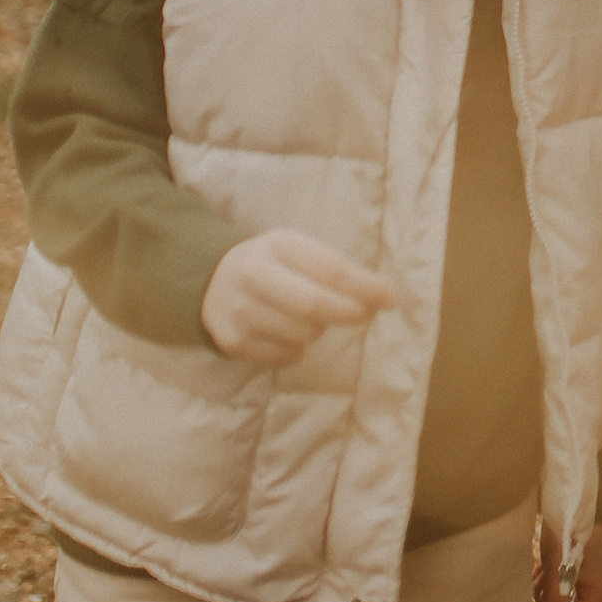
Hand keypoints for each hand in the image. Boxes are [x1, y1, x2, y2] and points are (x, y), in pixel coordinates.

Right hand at [200, 231, 394, 368]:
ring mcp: (240, 311)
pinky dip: (298, 349)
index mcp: (278, 246)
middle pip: (316, 306)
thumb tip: (383, 297)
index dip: (367, 288)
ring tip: (312, 318)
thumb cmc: (273, 263)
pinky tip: (289, 333)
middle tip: (365, 314)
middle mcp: (255, 276)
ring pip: (303, 334)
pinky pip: (286, 356)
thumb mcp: (298, 249)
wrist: (211, 280)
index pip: (332, 270)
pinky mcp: (233, 342)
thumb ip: (336, 268)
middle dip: (350, 313)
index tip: (390, 299)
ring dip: (320, 330)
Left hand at [537, 520, 601, 601]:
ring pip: (557, 599)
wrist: (576, 498)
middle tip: (543, 578)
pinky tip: (544, 563)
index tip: (545, 598)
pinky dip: (547, 578)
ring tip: (542, 567)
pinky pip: (558, 585)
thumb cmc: (570, 535)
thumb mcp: (558, 572)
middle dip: (547, 601)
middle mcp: (596, 590)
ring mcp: (587, 578)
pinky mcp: (577, 567)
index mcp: (599, 595)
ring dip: (544, 588)